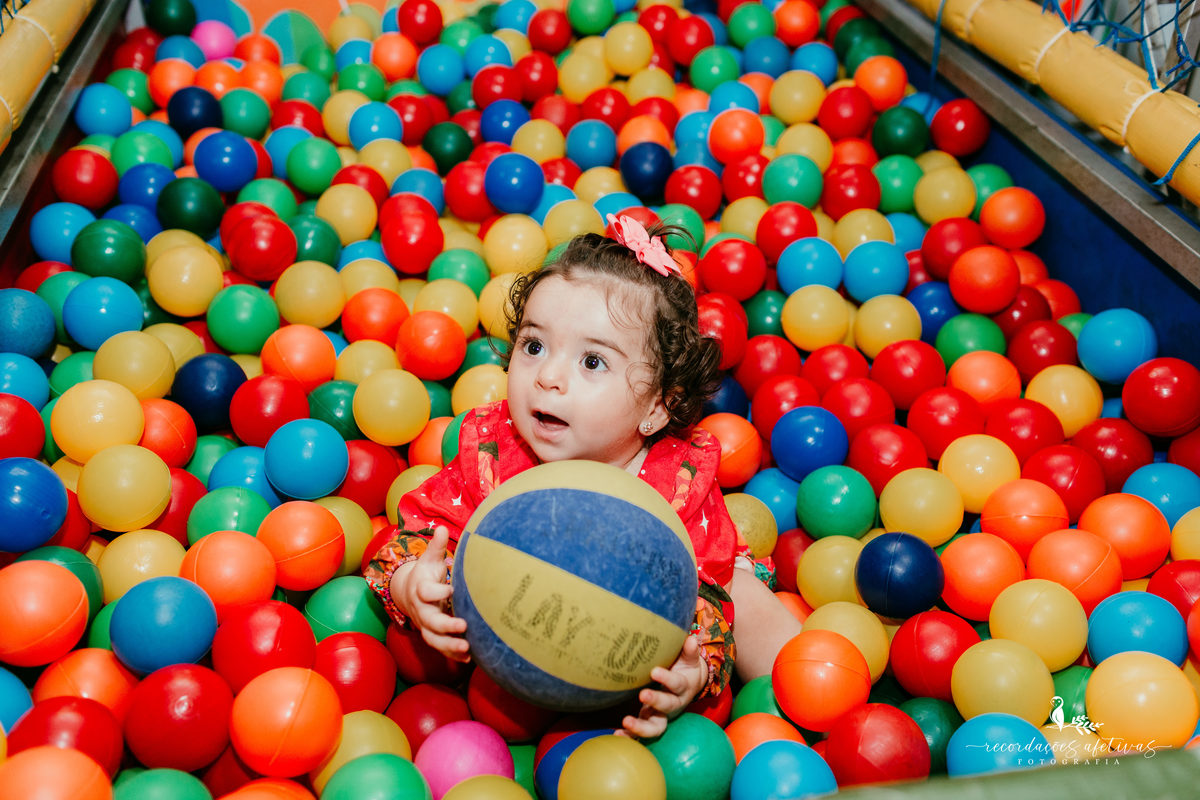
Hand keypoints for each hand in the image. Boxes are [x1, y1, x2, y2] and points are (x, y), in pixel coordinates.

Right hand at [391, 526, 469, 661]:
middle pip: (429, 620)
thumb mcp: (430, 559)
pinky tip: (470, 657)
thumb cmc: (426, 573)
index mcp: (420, 589)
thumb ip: (436, 547)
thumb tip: (442, 528)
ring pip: (433, 639)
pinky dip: (453, 654)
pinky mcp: (433, 635)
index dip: (437, 592)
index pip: (425, 592)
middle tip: (463, 626)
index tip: (452, 589)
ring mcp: (426, 625)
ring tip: (467, 648)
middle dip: (445, 625)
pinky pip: (441, 648)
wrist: (410, 592)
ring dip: (449, 646)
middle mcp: (421, 610)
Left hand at [619, 635, 705, 738]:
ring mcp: (661, 714)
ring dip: (641, 727)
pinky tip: (617, 734)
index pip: (676, 684)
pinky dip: (630, 735)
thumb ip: (689, 651)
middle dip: (656, 701)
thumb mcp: (689, 658)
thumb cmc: (684, 667)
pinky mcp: (650, 720)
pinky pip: (641, 732)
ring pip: (655, 727)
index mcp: (682, 687)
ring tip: (626, 722)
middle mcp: (673, 703)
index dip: (667, 679)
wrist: (688, 685)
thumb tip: (691, 640)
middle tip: (643, 695)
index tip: (655, 671)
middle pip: (667, 706)